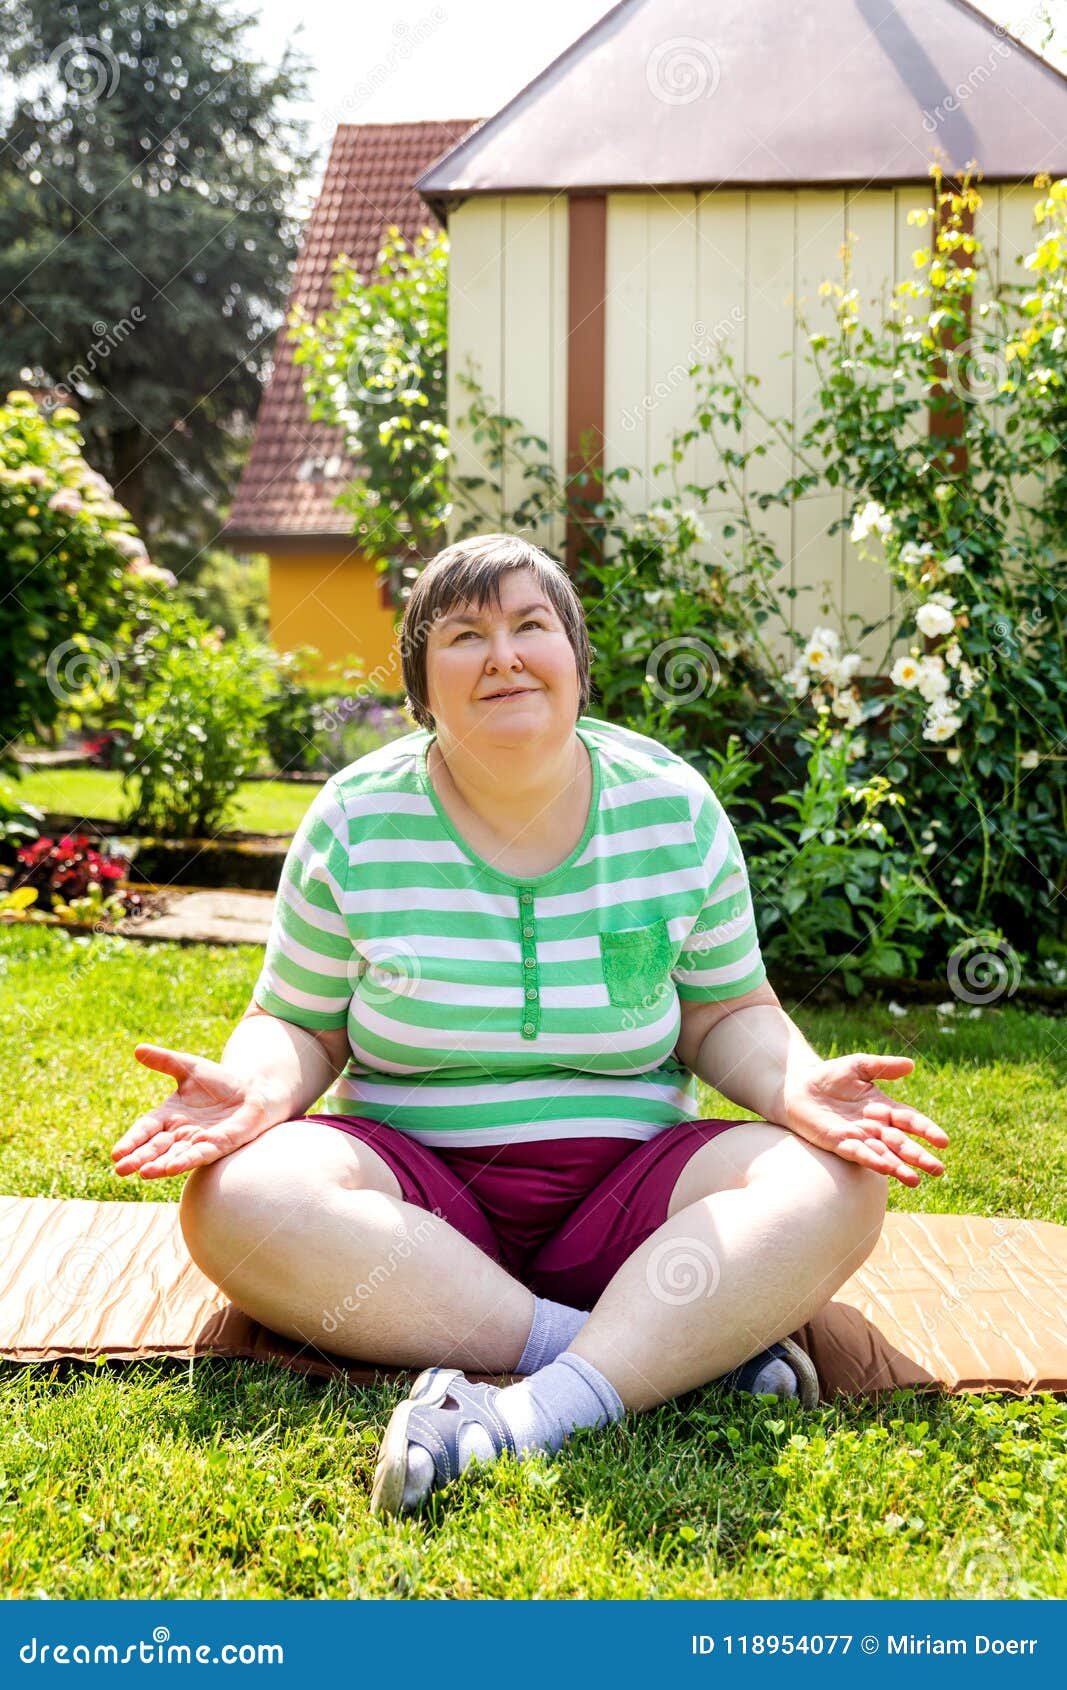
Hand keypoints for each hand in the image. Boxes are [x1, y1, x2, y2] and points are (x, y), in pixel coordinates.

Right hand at [112, 1044, 275, 1178]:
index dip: (132, 1141)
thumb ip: (165, 1061)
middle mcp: (181, 1133)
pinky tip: (171, 1169)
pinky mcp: (220, 1144)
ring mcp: (200, 1141)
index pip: (145, 1130)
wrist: (252, 1090)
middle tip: (121, 1169)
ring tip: (142, 1173)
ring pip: (175, 1156)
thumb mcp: (189, 1067)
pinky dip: (186, 1161)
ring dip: (159, 1165)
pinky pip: (201, 1155)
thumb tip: (137, 1049)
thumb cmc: (219, 1081)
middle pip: (156, 1147)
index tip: (116, 1153)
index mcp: (169, 1116)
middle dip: (139, 1158)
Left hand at [779, 1053, 946, 1187]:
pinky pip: (858, 1154)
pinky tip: (885, 1169)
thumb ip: (884, 1067)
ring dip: (898, 1167)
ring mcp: (857, 1137)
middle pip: (900, 1144)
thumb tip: (912, 1065)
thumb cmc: (830, 1075)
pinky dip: (872, 1161)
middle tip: (939, 1170)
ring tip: (916, 1180)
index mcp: (883, 1108)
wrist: (798, 1086)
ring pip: (883, 1155)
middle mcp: (874, 1126)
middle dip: (919, 1156)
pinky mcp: (838, 1142)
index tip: (943, 1142)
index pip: (909, 1121)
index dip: (926, 1130)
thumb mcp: (859, 1066)